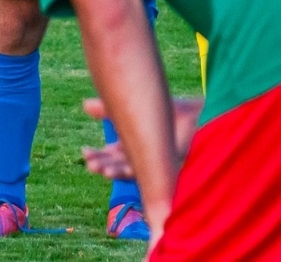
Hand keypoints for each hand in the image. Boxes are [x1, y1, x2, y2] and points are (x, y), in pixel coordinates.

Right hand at [78, 95, 203, 178]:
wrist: (197, 113)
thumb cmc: (169, 110)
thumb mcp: (134, 106)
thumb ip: (110, 108)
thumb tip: (84, 104)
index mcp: (133, 145)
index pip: (111, 155)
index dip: (97, 155)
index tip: (84, 151)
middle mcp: (142, 157)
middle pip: (118, 165)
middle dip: (103, 165)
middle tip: (89, 163)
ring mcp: (154, 165)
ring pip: (131, 172)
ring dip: (115, 172)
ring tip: (102, 170)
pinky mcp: (168, 169)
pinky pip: (150, 175)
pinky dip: (137, 173)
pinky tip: (125, 170)